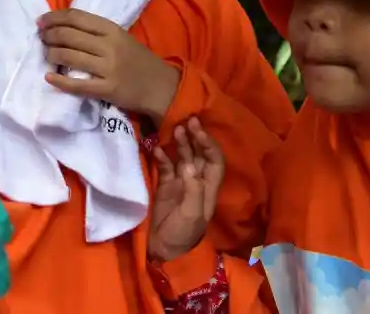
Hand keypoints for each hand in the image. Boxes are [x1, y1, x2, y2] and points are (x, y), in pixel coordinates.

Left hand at [38, 8, 180, 116]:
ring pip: (69, 57)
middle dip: (49, 36)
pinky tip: (49, 78)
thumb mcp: (121, 37)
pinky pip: (77, 85)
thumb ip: (96, 32)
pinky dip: (59, 81)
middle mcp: (109, 46)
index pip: (76, 17)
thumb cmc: (137, 59)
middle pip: (69, 35)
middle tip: (42, 39)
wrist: (160, 86)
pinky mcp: (107, 89)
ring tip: (47, 56)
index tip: (41, 21)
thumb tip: (62, 27)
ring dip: (52, 55)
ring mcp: (108, 68)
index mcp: (112, 29)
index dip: (54, 18)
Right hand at [147, 118, 223, 261]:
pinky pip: (164, 166)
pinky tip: (156, 148)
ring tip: (174, 128)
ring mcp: (180, 183)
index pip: (214, 160)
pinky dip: (161, 156)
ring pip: (182, 157)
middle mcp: (196, 181)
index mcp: (208, 187)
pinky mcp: (164, 186)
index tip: (198, 131)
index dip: (209, 144)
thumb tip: (188, 165)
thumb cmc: (184, 233)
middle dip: (195, 137)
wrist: (165, 250)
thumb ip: (192, 189)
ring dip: (179, 143)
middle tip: (187, 120)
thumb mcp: (192, 213)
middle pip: (199, 154)